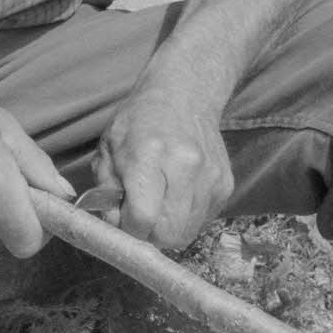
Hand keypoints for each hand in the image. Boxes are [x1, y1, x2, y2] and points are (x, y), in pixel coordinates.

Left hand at [94, 84, 233, 248]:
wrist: (184, 98)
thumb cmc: (139, 124)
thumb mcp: (108, 150)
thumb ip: (106, 191)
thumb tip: (115, 224)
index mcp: (149, 155)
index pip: (142, 217)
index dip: (128, 227)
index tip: (124, 216)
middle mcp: (185, 167)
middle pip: (168, 233)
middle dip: (149, 234)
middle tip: (140, 215)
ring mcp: (210, 177)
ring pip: (187, 232)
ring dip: (168, 228)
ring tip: (158, 202)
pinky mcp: (226, 185)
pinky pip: (202, 221)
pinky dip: (185, 218)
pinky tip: (176, 195)